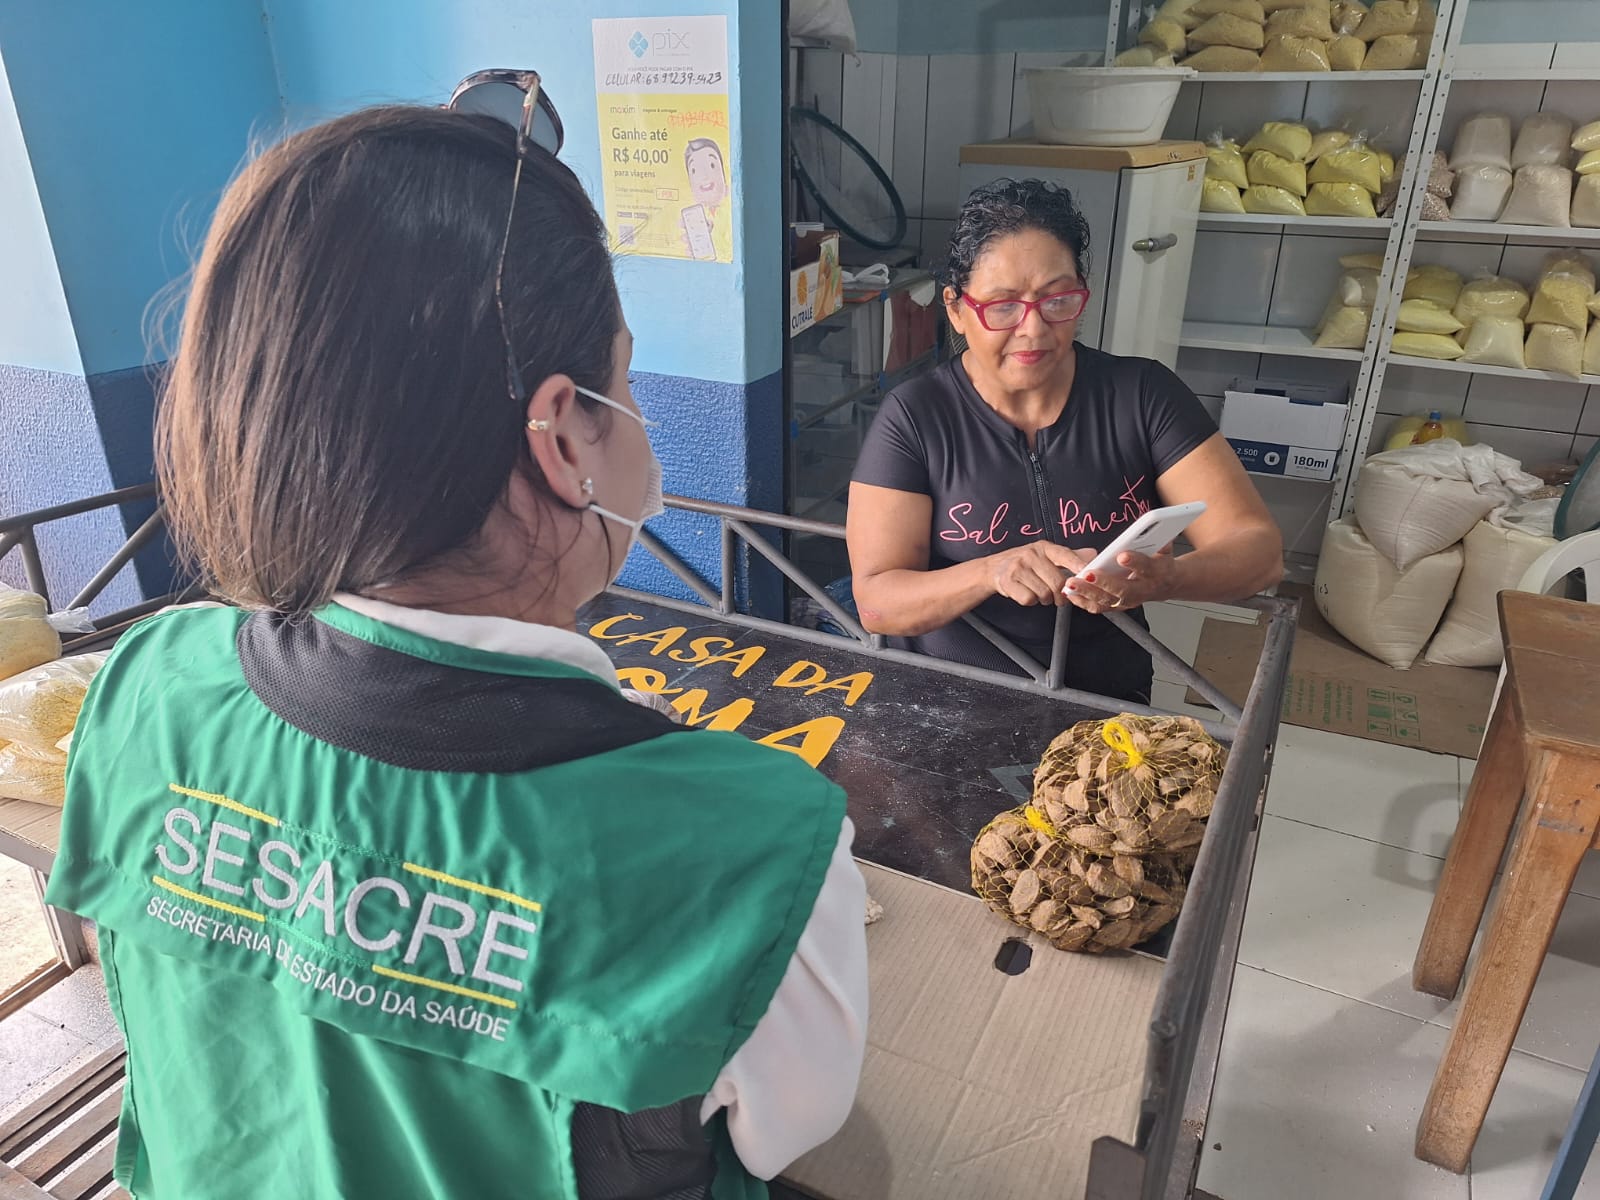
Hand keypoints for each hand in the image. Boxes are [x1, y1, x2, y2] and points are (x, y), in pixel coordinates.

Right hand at [987, 542, 1092, 606]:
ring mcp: (1018, 568)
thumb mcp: (1046, 555)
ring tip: (1040, 592)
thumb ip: (1069, 556)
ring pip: (1044, 593)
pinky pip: (1029, 599)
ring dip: (1045, 599)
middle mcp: (1031, 555)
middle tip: (1059, 597)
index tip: (1086, 574)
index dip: (1077, 565)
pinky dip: (1031, 601)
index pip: (1064, 555)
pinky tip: (1027, 593)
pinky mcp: (1008, 582)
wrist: (993, 569)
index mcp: (1044, 547)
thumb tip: (1093, 554)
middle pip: (1057, 582)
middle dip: (1061, 595)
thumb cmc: (1025, 563)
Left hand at [1062, 546, 1178, 614]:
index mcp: (1157, 572)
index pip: (1147, 567)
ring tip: (1071, 583)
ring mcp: (1129, 601)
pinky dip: (1083, 600)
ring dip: (1088, 593)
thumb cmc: (1160, 563)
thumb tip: (1152, 522)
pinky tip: (1070, 592)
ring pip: (1108, 600)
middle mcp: (1143, 590)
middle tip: (1087, 574)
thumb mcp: (1165, 548)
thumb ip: (1159, 537)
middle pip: (1123, 590)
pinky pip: (1099, 607)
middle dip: (1104, 582)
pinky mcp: (1118, 606)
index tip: (1122, 555)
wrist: (1167, 584)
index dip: (1135, 561)